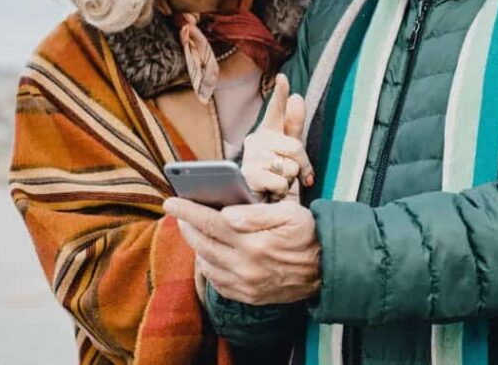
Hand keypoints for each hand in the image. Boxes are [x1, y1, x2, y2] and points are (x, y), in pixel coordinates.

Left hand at [165, 196, 320, 304]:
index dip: (187, 210)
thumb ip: (256, 213)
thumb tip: (225, 214)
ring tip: (195, 232)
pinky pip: (217, 283)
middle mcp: (246, 265)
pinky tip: (210, 255)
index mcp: (254, 241)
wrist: (328, 269)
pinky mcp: (249, 296)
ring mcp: (246, 284)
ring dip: (196, 246)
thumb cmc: (309, 234)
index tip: (170, 201)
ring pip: (206, 264)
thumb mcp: (290, 213)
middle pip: (202, 243)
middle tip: (180, 214)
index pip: (210, 222)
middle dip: (186, 226)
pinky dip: (208, 267)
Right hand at [242, 74, 312, 200]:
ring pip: (290, 166)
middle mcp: (256, 140)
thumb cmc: (276, 174)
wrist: (259, 204)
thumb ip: (295, 126)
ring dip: (289, 180)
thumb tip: (297, 97)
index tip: (283, 77)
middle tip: (289, 173)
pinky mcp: (249, 175)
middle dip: (300, 164)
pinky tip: (270, 191)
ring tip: (276, 181)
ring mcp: (251, 157)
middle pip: (295, 146)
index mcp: (268, 131)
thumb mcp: (289, 150)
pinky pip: (281, 181)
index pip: (276, 110)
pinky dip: (281, 190)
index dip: (281, 93)